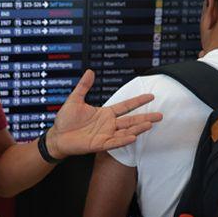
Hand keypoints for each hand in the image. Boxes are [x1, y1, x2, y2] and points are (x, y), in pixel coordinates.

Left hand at [47, 70, 162, 158]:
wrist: (57, 136)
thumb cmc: (65, 120)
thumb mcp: (75, 100)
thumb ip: (84, 86)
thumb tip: (89, 71)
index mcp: (105, 113)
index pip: (125, 106)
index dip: (137, 101)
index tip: (150, 96)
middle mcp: (108, 124)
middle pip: (131, 120)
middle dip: (145, 117)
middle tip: (160, 115)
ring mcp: (105, 135)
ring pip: (126, 131)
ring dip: (138, 128)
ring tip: (150, 124)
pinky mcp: (99, 144)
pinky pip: (114, 142)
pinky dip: (124, 140)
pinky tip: (133, 136)